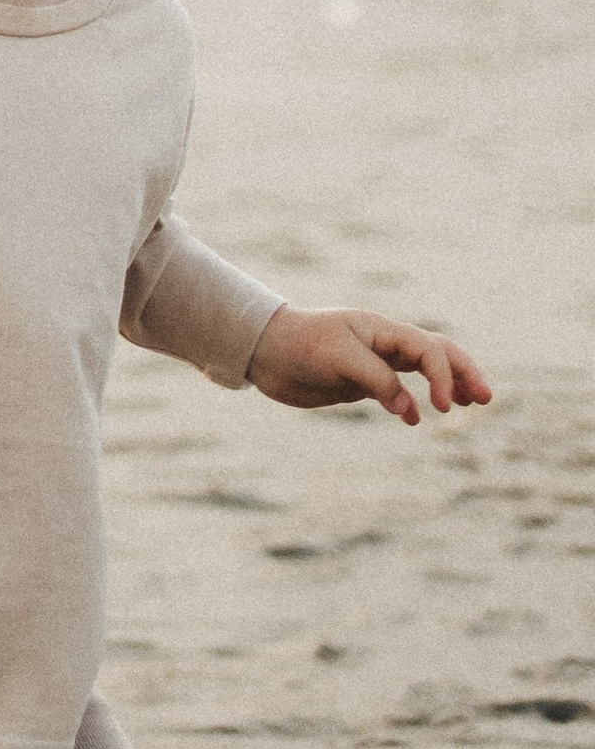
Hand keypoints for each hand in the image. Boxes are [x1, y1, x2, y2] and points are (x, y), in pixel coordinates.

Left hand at [247, 303, 490, 424]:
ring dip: (448, 383)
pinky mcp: (362, 381)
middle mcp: (383, 343)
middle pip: (437, 352)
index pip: (428, 349)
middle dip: (464, 372)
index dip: (444, 376)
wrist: (263, 350)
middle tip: (485, 398)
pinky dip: (415, 401)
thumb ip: (377, 381)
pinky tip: (417, 419)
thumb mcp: (338, 359)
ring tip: (471, 402)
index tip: (444, 407)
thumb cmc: (298, 345)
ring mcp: (374, 361)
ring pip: (422, 369)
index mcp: (381, 330)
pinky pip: (399, 388)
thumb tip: (412, 413)